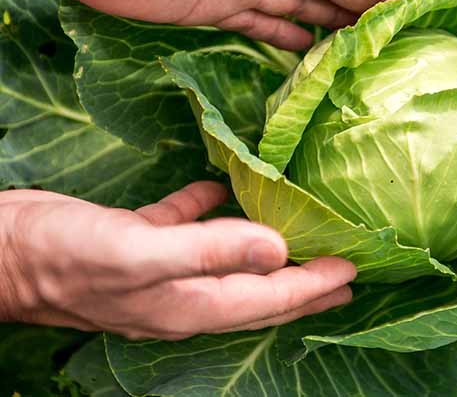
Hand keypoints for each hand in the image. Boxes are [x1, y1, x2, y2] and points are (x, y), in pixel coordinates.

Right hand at [0, 182, 355, 339]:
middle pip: (259, 293)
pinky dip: (210, 213)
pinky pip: (186, 226)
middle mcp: (182, 292)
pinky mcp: (138, 239)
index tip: (353, 270)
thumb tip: (279, 249)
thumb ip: (212, 251)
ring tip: (300, 240)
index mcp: (190, 303)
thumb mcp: (142, 253)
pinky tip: (222, 189)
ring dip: (266, 251)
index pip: (270, 299)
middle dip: (304, 285)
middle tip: (345, 274)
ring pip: (229, 261)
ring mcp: (160, 268)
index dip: (313, 286)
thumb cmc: (67, 256)